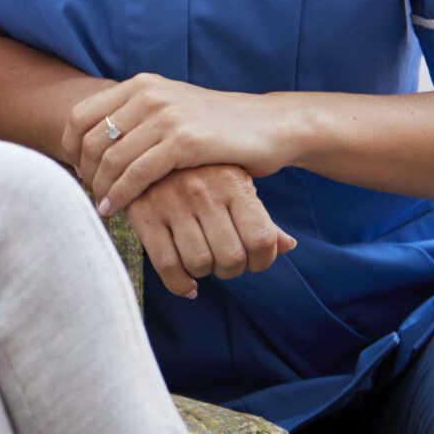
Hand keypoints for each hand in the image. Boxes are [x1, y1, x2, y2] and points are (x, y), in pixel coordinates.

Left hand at [65, 75, 302, 215]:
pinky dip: (121, 194)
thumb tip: (92, 144)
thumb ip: (136, 119)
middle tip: (90, 193)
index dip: (70, 147)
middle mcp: (148, 94)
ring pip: (111, 158)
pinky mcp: (184, 140)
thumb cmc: (217, 127)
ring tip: (101, 205)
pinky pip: (137, 173)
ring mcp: (166, 115)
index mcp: (140, 85)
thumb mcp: (171, 111)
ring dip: (100, 187)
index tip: (77, 171)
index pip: (80, 115)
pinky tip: (115, 209)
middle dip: (84, 171)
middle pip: (90, 138)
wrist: (270, 126)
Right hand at [123, 165, 298, 299]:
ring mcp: (171, 203)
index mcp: (233, 183)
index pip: (261, 240)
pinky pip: (167, 265)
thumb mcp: (236, 187)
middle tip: (225, 262)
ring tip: (202, 262)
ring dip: (205, 273)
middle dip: (232, 269)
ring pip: (199, 263)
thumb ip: (261, 218)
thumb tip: (288, 246)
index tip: (254, 261)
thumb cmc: (202, 175)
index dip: (263, 261)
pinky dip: (180, 284)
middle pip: (231, 257)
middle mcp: (203, 191)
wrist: (146, 149)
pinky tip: (187, 284)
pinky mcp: (144, 215)